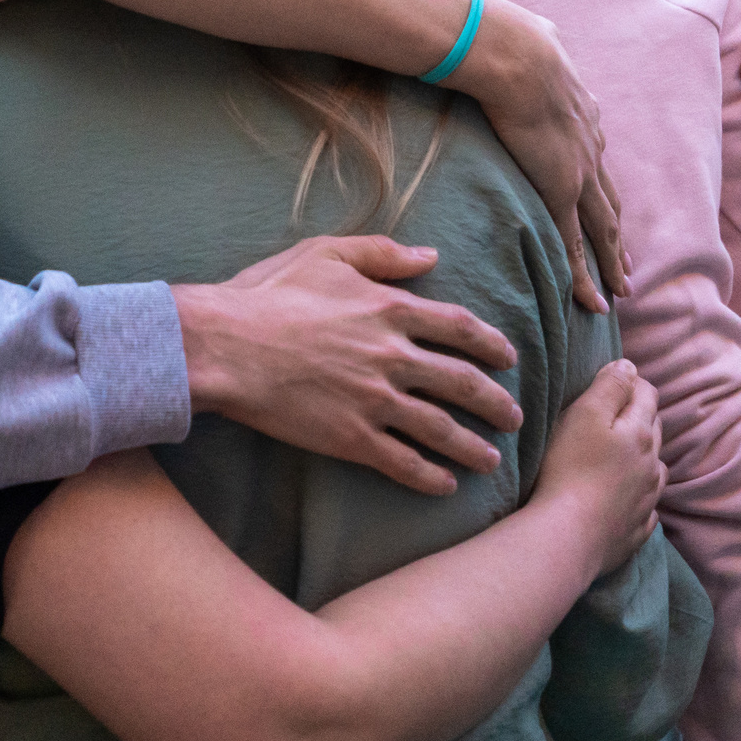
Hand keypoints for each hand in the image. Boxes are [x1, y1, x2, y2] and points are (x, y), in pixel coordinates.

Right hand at [173, 235, 523, 496]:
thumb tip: (430, 255)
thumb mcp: (326, 254)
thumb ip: (382, 254)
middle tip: (515, 417)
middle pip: (463, 382)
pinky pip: (402, 462)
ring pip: (441, 428)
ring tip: (492, 461)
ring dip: (473, 447)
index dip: (491, 344)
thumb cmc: (267, 295)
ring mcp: (375, 401)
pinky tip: (446, 485)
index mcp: (390, 308)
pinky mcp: (351, 438)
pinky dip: (429, 476)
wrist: (225, 346)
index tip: (509, 358)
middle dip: (497, 403)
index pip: (460, 327)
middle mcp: (393, 356)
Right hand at [446, 0, 626, 310]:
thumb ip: (537, 41)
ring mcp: (579, 173)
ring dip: (615, 262)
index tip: (604, 208)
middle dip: (620, 236)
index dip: (601, 188)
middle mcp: (589, 147)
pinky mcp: (560, 191)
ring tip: (623, 289)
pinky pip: (576, 246)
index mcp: (581, 114)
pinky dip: (587, 276)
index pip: (595, 161)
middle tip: (629, 265)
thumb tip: (530, 26)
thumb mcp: (534, 37)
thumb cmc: (512, 39)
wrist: (513, 54)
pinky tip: (594, 302)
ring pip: (604, 231)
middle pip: (611, 202)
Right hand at [533, 360, 663, 575]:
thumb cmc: (569, 468)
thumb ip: (610, 386)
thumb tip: (629, 366)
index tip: (612, 381)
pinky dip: (638, 498)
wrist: (568, 535)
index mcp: (640, 433)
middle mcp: (652, 465)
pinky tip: (625, 499)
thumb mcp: (584, 414)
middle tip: (612, 415)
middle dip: (639, 417)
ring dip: (642, 458)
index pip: (646, 394)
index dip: (632, 382)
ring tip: (620, 457)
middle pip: (654, 430)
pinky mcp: (635, 530)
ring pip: (654, 469)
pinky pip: (646, 508)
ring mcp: (647, 500)